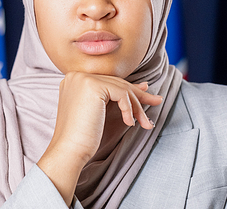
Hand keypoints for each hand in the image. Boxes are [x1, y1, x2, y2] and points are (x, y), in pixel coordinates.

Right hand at [37, 71, 162, 204]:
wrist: (69, 151)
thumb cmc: (83, 137)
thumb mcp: (101, 111)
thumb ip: (116, 96)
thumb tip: (144, 84)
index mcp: (75, 80)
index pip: (108, 81)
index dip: (128, 89)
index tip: (145, 94)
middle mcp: (77, 76)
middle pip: (116, 83)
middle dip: (138, 95)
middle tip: (156, 101)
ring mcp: (83, 79)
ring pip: (121, 88)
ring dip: (137, 106)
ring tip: (146, 122)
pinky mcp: (92, 86)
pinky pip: (121, 93)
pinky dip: (129, 109)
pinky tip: (129, 123)